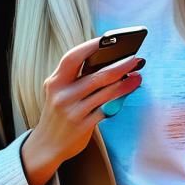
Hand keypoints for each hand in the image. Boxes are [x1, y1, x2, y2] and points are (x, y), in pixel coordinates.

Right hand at [21, 36, 144, 184]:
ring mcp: (72, 111)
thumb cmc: (58, 114)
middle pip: (96, 76)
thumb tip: (108, 61)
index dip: (91, 47)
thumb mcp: (59, 93)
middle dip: (120, 66)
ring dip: (126, 83)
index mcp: (54, 82)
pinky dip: (120, 100)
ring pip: (105, 93)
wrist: (46, 145)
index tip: (110, 39)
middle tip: (135, 59)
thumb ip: (77, 78)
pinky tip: (129, 93)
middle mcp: (62, 95)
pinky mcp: (82, 126)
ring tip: (138, 76)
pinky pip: (107, 110)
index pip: (72, 58)